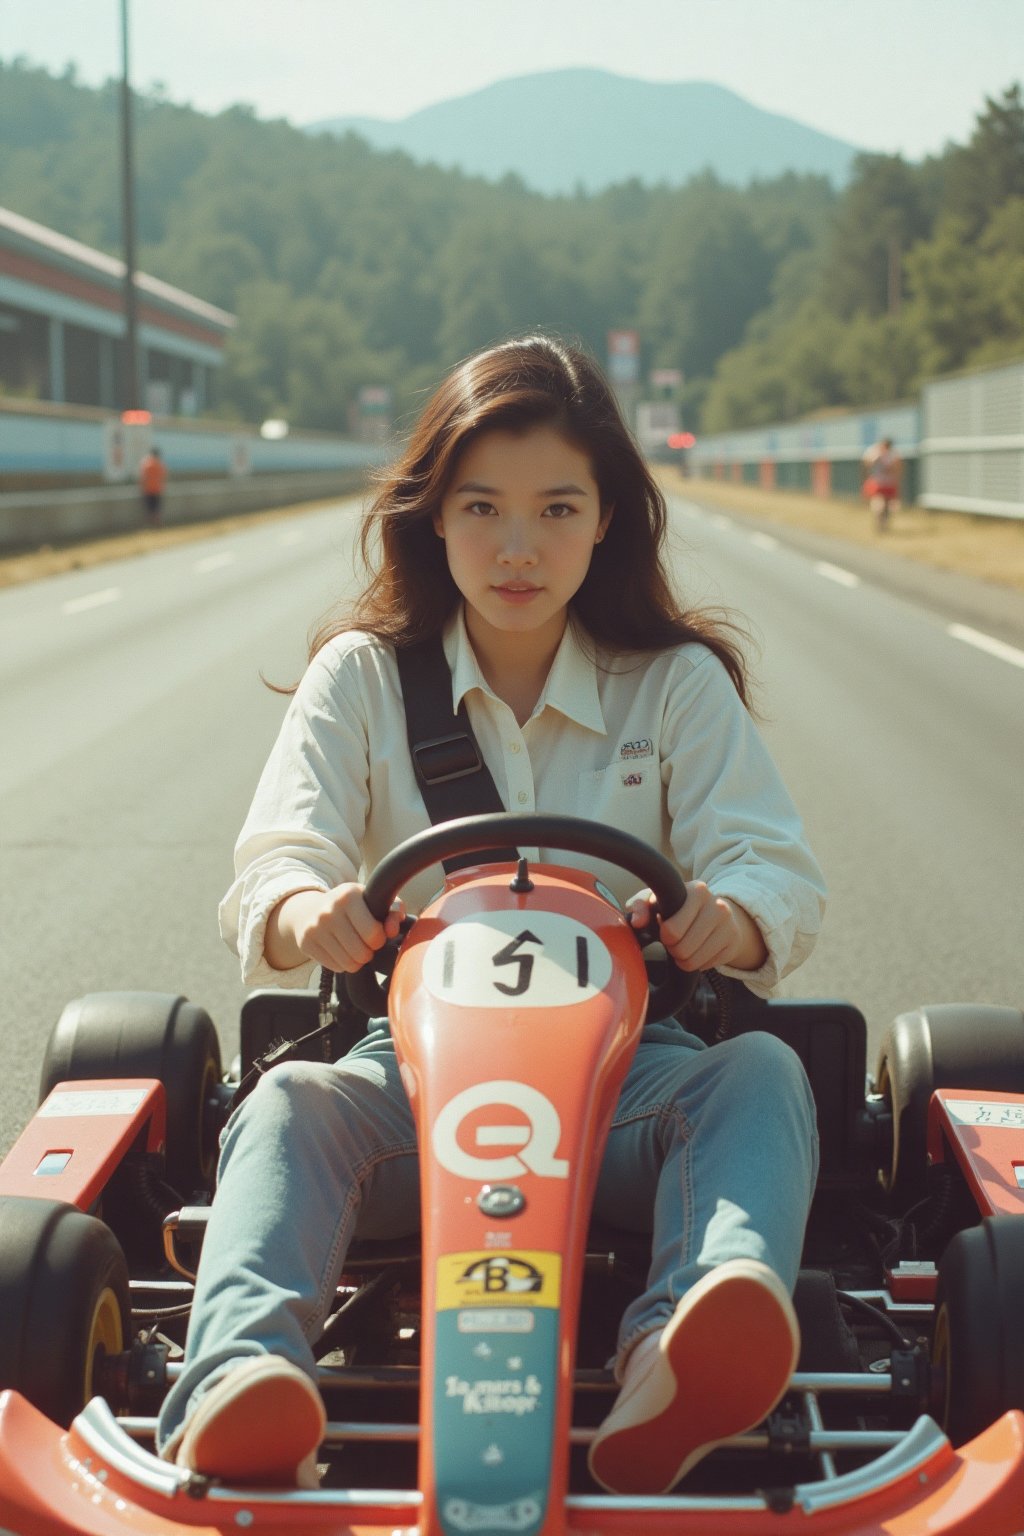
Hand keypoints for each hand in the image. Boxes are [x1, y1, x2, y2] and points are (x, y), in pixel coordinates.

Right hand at [266, 884, 405, 972]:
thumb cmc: (350, 907)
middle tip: (365, 943)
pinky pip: (336, 967)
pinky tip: (340, 950)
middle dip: (369, 952)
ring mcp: (315, 928)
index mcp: (349, 896)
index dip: (380, 938)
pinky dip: (342, 964)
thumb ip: (394, 910)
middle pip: (362, 953)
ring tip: (354, 948)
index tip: (376, 933)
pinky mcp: (306, 944)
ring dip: (357, 961)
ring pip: (349, 964)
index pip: (373, 933)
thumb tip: (392, 930)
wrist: (309, 910)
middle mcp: (329, 911)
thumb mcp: (372, 900)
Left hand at [627, 884, 767, 972]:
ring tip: (685, 945)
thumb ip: (640, 905)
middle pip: (682, 949)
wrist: (716, 912)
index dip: (664, 935)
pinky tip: (699, 949)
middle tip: (675, 940)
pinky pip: (706, 966)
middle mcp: (718, 906)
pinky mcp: (734, 944)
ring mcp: (729, 926)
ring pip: (693, 961)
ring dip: (683, 959)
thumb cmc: (679, 906)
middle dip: (673, 948)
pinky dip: (698, 962)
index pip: (672, 930)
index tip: (666, 928)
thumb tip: (637, 921)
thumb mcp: (657, 900)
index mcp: (697, 891)